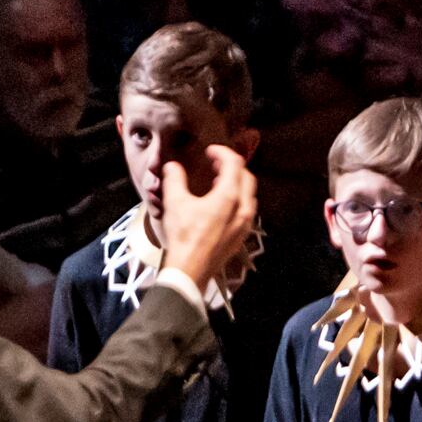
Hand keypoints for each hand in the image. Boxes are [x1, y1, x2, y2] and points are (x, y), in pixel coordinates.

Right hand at [157, 146, 261, 293]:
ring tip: (217, 182)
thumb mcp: (175, 203)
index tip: (210, 152)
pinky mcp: (242, 235)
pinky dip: (237, 200)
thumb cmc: (183, 236)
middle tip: (215, 164)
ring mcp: (245, 223)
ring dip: (236, 183)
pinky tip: (220, 204)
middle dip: (232, 167)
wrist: (190, 269)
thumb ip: (174, 179)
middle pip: (247, 177)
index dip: (222, 152)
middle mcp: (243, 208)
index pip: (235, 163)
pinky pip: (246, 210)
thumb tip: (172, 166)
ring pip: (249, 194)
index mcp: (229, 197)